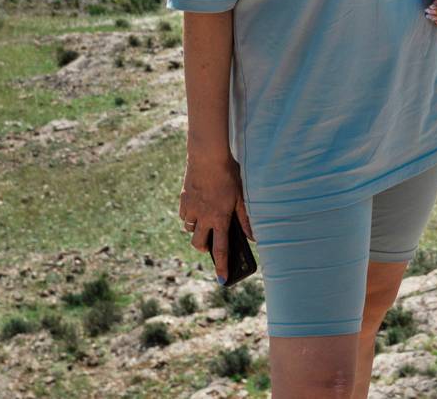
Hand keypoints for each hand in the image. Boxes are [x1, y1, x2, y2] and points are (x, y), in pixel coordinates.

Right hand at [179, 152, 253, 283]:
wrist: (208, 157)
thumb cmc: (228, 176)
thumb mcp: (241, 197)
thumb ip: (245, 219)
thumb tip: (253, 237)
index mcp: (219, 218)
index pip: (221, 249)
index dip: (222, 266)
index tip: (222, 279)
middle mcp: (203, 217)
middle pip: (199, 244)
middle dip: (204, 248)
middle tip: (209, 244)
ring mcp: (191, 209)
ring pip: (189, 229)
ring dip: (197, 230)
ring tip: (206, 220)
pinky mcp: (183, 200)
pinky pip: (184, 215)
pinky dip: (190, 215)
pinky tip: (198, 207)